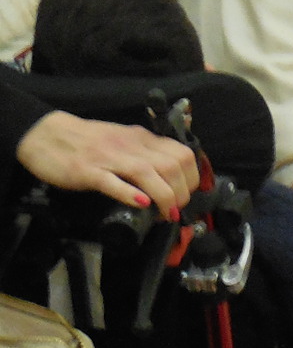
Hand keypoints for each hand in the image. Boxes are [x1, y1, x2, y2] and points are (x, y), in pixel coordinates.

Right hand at [17, 111, 198, 219]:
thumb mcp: (125, 141)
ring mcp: (108, 158)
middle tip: (174, 209)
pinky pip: (111, 181)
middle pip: (171, 165)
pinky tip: (141, 204)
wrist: (47, 134)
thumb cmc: (88, 141)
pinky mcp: (86, 171)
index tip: (186, 195)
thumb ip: (146, 154)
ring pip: (147, 172)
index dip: (191, 178)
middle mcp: (131, 146)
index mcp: (142, 139)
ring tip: (165, 213)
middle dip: (181, 192)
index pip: (182, 154)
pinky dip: (129, 193)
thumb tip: (170, 178)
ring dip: (163, 195)